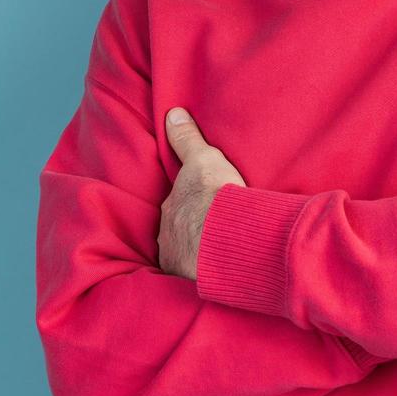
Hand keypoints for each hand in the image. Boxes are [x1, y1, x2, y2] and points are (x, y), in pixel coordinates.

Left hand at [158, 107, 246, 280]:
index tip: (199, 208)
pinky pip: (196, 277)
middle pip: (177, 231)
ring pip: (185, 255)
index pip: (175, 206)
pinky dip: (206, 273)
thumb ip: (187, 139)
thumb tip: (173, 114)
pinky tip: (220, 273)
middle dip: (190, 231)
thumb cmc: (215, 196)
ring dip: (197, 254)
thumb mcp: (203, 158)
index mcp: (170, 209)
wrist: (228, 236)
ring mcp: (177, 259)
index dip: (187, 205)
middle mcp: (167, 235)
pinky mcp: (190, 281)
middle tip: (211, 231)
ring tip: (217, 254)